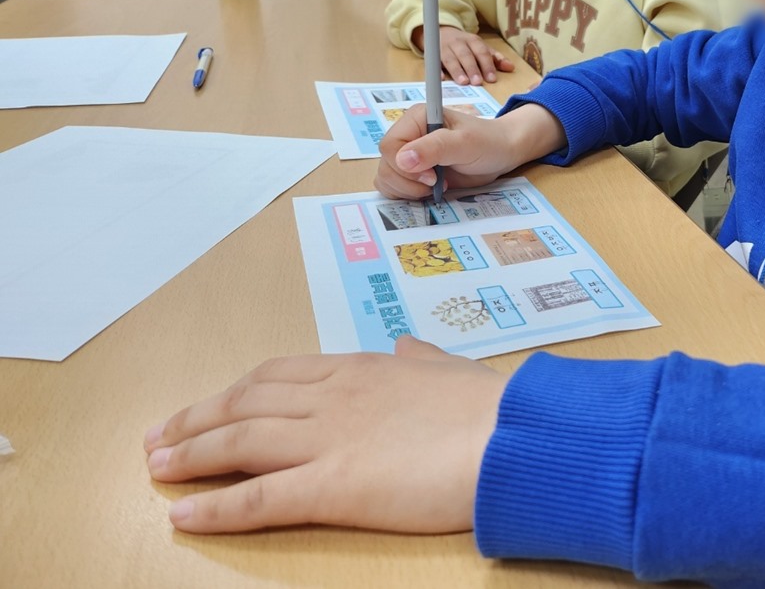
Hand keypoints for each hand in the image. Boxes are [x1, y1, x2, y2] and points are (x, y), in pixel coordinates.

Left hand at [144, 337, 506, 533]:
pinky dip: (216, 509)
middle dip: (197, 419)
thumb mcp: (450, 368)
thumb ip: (420, 358)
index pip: (278, 375)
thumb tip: (404, 346)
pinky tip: (185, 516)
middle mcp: (332, 398)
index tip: (210, 404)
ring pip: (240, 443)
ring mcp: (328, 439)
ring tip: (157, 467)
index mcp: (360, 369)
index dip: (235, 391)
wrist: (510, 436)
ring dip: (192, 455)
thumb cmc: (488, 405)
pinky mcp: (333, 486)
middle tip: (158, 436)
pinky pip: (260, 498)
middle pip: (245, 403)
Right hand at [374, 103, 565, 199]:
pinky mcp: (413, 171)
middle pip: (386, 164)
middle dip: (408, 181)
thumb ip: (435, 148)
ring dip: (407, 190)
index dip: (405, 166)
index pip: (389, 146)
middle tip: (437, 182)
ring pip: (386, 177)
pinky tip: (429, 191)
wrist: (500, 153)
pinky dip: (406, 194)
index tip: (432, 176)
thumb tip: (402, 159)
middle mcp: (408, 135)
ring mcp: (409, 154)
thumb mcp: (465, 143)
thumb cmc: (486, 142)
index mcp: (415, 119)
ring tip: (435, 186)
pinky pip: (393, 186)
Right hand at [417, 26, 514, 85]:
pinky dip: (437, 70)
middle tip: (477, 82)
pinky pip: (433, 63)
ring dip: (457, 70)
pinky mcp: (432, 55)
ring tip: (463, 82)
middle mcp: (459, 43)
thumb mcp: (481, 48)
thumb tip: (511, 67)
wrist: (442, 32)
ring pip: (450, 59)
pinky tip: (441, 79)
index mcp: (473, 41)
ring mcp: (444, 48)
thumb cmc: (465, 46)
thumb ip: (495, 58)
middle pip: (466, 55)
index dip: (487, 65)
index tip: (491, 79)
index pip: (481, 52)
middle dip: (472, 68)